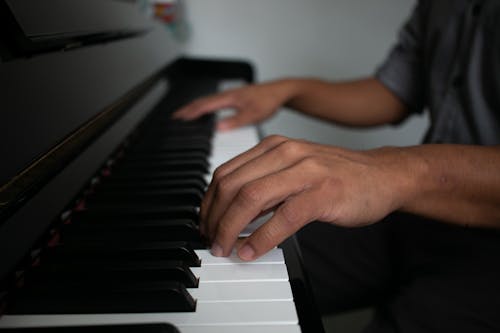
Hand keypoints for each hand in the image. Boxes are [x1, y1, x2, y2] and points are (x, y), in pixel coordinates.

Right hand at [172, 81, 293, 130]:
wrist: (281, 91)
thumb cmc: (269, 100)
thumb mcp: (253, 114)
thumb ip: (235, 121)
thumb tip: (217, 128)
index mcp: (229, 97)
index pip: (204, 105)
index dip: (190, 112)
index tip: (178, 118)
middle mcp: (228, 94)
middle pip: (202, 102)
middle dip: (188, 109)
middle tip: (175, 117)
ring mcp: (231, 95)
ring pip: (208, 101)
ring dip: (195, 107)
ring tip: (185, 115)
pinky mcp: (235, 97)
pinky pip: (215, 102)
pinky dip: (205, 107)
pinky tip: (206, 112)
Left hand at [201, 135, 415, 259]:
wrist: (383, 175)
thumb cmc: (338, 176)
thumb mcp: (294, 170)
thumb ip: (265, 184)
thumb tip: (232, 212)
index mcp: (274, 147)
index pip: (226, 172)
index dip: (208, 202)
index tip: (206, 223)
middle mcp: (286, 153)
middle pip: (232, 185)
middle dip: (213, 217)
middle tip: (211, 240)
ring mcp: (305, 171)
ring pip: (250, 198)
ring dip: (230, 228)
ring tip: (224, 247)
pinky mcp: (323, 193)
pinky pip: (282, 218)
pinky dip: (260, 239)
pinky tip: (251, 252)